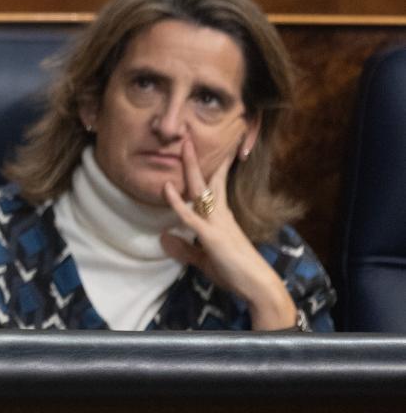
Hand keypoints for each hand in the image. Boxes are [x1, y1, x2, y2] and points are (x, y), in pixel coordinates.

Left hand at [159, 137, 297, 329]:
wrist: (258, 287)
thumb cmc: (235, 273)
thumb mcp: (204, 259)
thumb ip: (185, 248)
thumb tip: (163, 237)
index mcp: (221, 217)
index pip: (214, 186)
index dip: (209, 167)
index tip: (206, 149)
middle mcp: (220, 214)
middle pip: (206, 180)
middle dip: (196, 158)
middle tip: (189, 135)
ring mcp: (217, 223)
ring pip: (200, 190)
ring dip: (190, 167)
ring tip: (184, 145)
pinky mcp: (211, 236)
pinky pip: (190, 216)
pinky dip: (176, 202)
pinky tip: (167, 188)